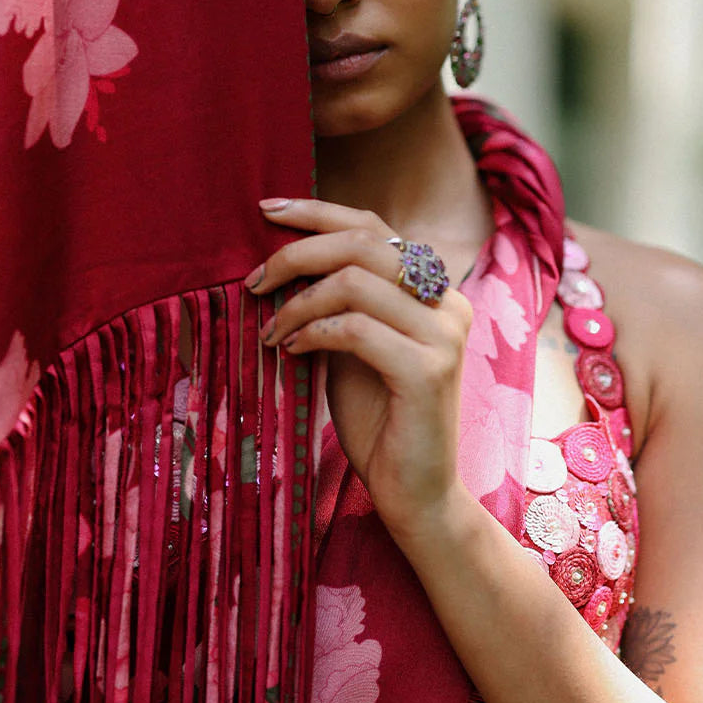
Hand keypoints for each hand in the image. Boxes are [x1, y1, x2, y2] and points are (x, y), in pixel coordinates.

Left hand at [249, 198, 472, 540]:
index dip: (317, 211)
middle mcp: (448, 301)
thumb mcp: (350, 344)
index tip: (266, 210)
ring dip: (298, 302)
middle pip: (361, 242)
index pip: (372, 225)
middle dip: (297, 253)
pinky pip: (355, 328)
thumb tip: (282, 260)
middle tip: (254, 281)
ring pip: (354, 281)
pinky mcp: (429, 370)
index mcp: (433, 287)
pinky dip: (313, 333)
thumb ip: (335, 301)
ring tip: (271, 331)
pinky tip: (291, 351)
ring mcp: (444, 334)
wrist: (414, 492)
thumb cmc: (377, 416)